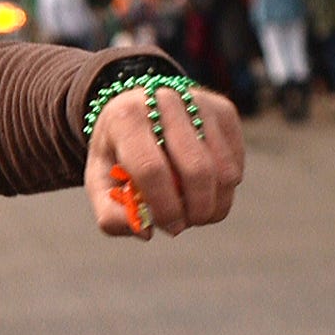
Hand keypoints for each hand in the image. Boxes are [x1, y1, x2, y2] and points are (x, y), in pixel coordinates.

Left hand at [86, 80, 241, 239]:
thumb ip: (111, 214)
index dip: (165, 205)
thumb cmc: (117, 153)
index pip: (151, 169)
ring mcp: (199, 102)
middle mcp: (165, 102)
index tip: (171, 227)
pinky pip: (235, 159)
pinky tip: (206, 190)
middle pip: (196, 168)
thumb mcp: (99, 181)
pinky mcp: (224, 109)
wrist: (137, 108)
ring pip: (223, 167)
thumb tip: (146, 232)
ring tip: (198, 214)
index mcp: (126, 119)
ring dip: (216, 202)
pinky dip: (225, 186)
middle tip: (189, 224)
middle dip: (197, 208)